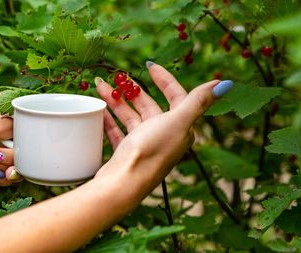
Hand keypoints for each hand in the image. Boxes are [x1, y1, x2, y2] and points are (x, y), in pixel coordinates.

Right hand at [95, 62, 230, 193]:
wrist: (125, 183)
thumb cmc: (153, 151)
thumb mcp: (178, 122)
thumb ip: (199, 101)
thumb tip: (225, 84)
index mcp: (180, 127)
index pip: (176, 97)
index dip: (164, 80)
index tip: (149, 65)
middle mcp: (163, 135)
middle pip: (149, 105)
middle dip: (133, 90)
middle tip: (117, 77)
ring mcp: (144, 144)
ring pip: (131, 116)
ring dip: (117, 101)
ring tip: (100, 86)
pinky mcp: (127, 152)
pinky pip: (118, 130)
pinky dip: (109, 119)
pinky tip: (98, 109)